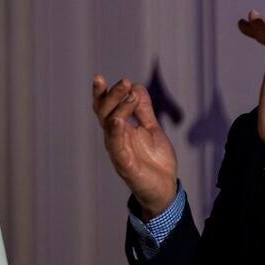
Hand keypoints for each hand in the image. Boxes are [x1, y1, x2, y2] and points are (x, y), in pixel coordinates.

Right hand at [91, 75, 179, 217]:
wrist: (164, 188)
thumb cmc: (154, 160)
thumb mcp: (151, 129)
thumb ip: (143, 111)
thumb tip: (137, 87)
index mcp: (119, 129)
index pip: (106, 108)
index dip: (101, 93)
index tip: (100, 77)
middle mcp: (114, 138)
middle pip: (105, 113)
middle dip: (111, 96)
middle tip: (124, 82)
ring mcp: (118, 152)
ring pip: (111, 127)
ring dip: (118, 110)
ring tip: (128, 95)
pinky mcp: (126, 166)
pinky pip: (117, 148)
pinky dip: (116, 134)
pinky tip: (118, 121)